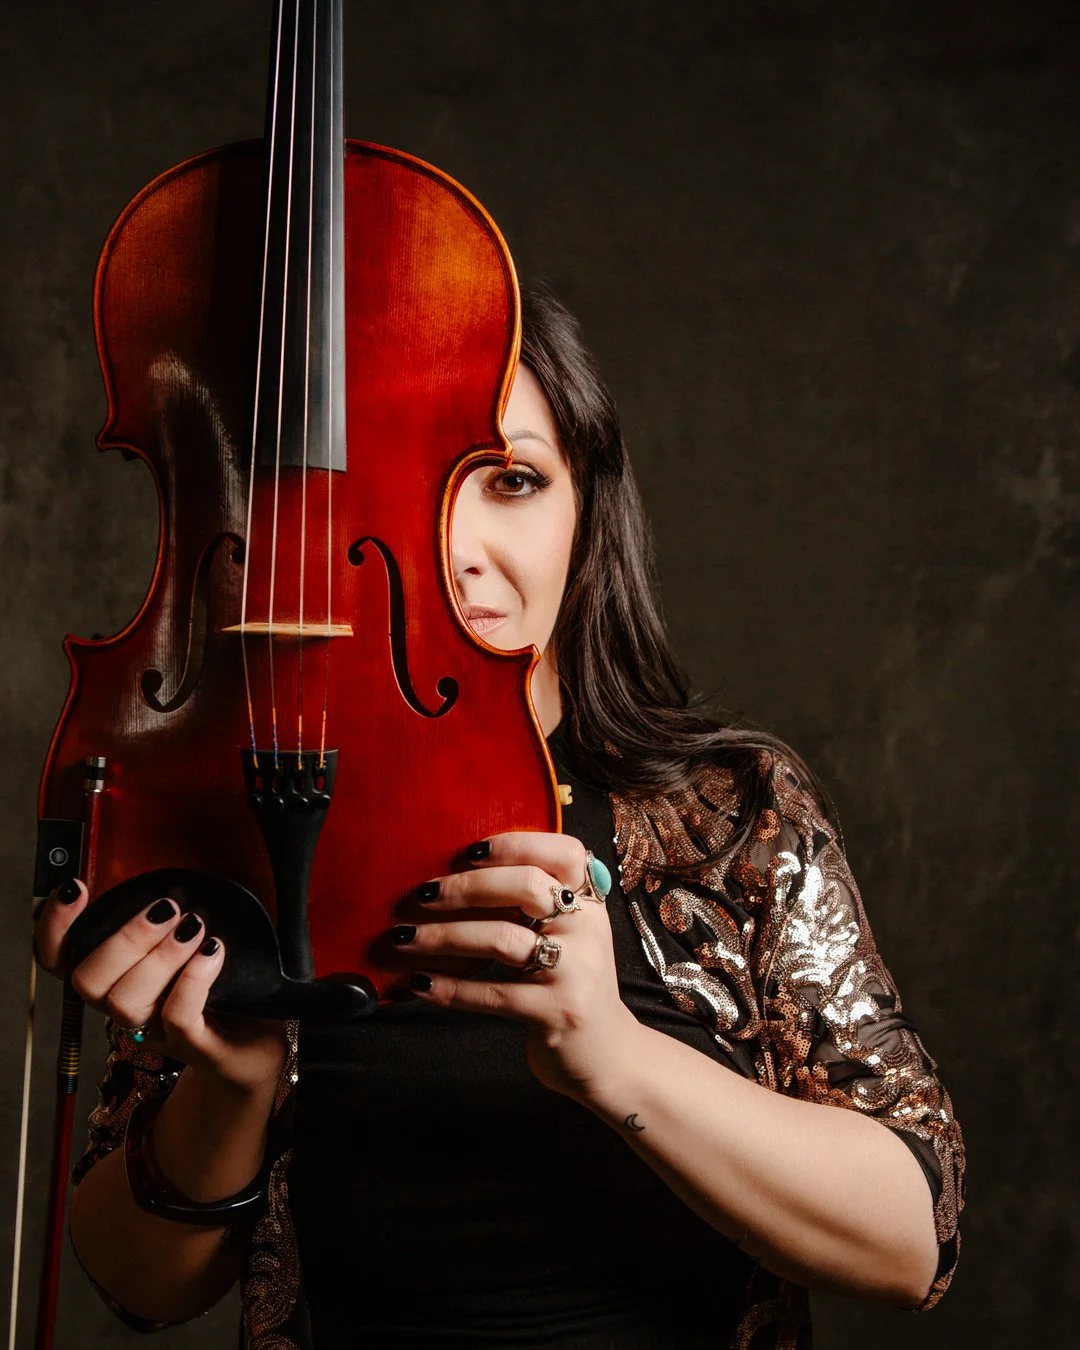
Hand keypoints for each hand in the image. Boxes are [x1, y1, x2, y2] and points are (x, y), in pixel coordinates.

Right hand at [33, 880, 288, 1097]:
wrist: (258, 1042)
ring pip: (125, 1002)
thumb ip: (170, 912)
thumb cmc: (222, 983)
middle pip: (87, 981)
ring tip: (194, 927)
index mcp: (117, 977)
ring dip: (158, 957)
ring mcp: (157, 1031)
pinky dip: (192, 979)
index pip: (60, 959)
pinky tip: (213, 952)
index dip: (55, 927)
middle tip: (167, 908)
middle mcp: (127, 1007)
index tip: (76, 888)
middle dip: (122, 939)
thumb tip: (170, 867)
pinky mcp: (195, 1046)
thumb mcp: (190, 939)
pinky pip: (177, 1018)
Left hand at [392, 833, 639, 1101]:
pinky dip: (451, 988)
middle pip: (527, 886)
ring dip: (444, 936)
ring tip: (404, 938)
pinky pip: (493, 993)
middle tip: (424, 894)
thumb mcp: (568, 936)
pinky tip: (420, 982)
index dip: (517, 843)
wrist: (608, 1054)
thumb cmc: (570, 983)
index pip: (565, 852)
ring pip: (502, 939)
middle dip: (467, 887)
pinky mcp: (557, 1013)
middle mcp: (586, 930)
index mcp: (588, 903)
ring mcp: (575, 972)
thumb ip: (536, 905)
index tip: (469, 850)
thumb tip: (459, 873)